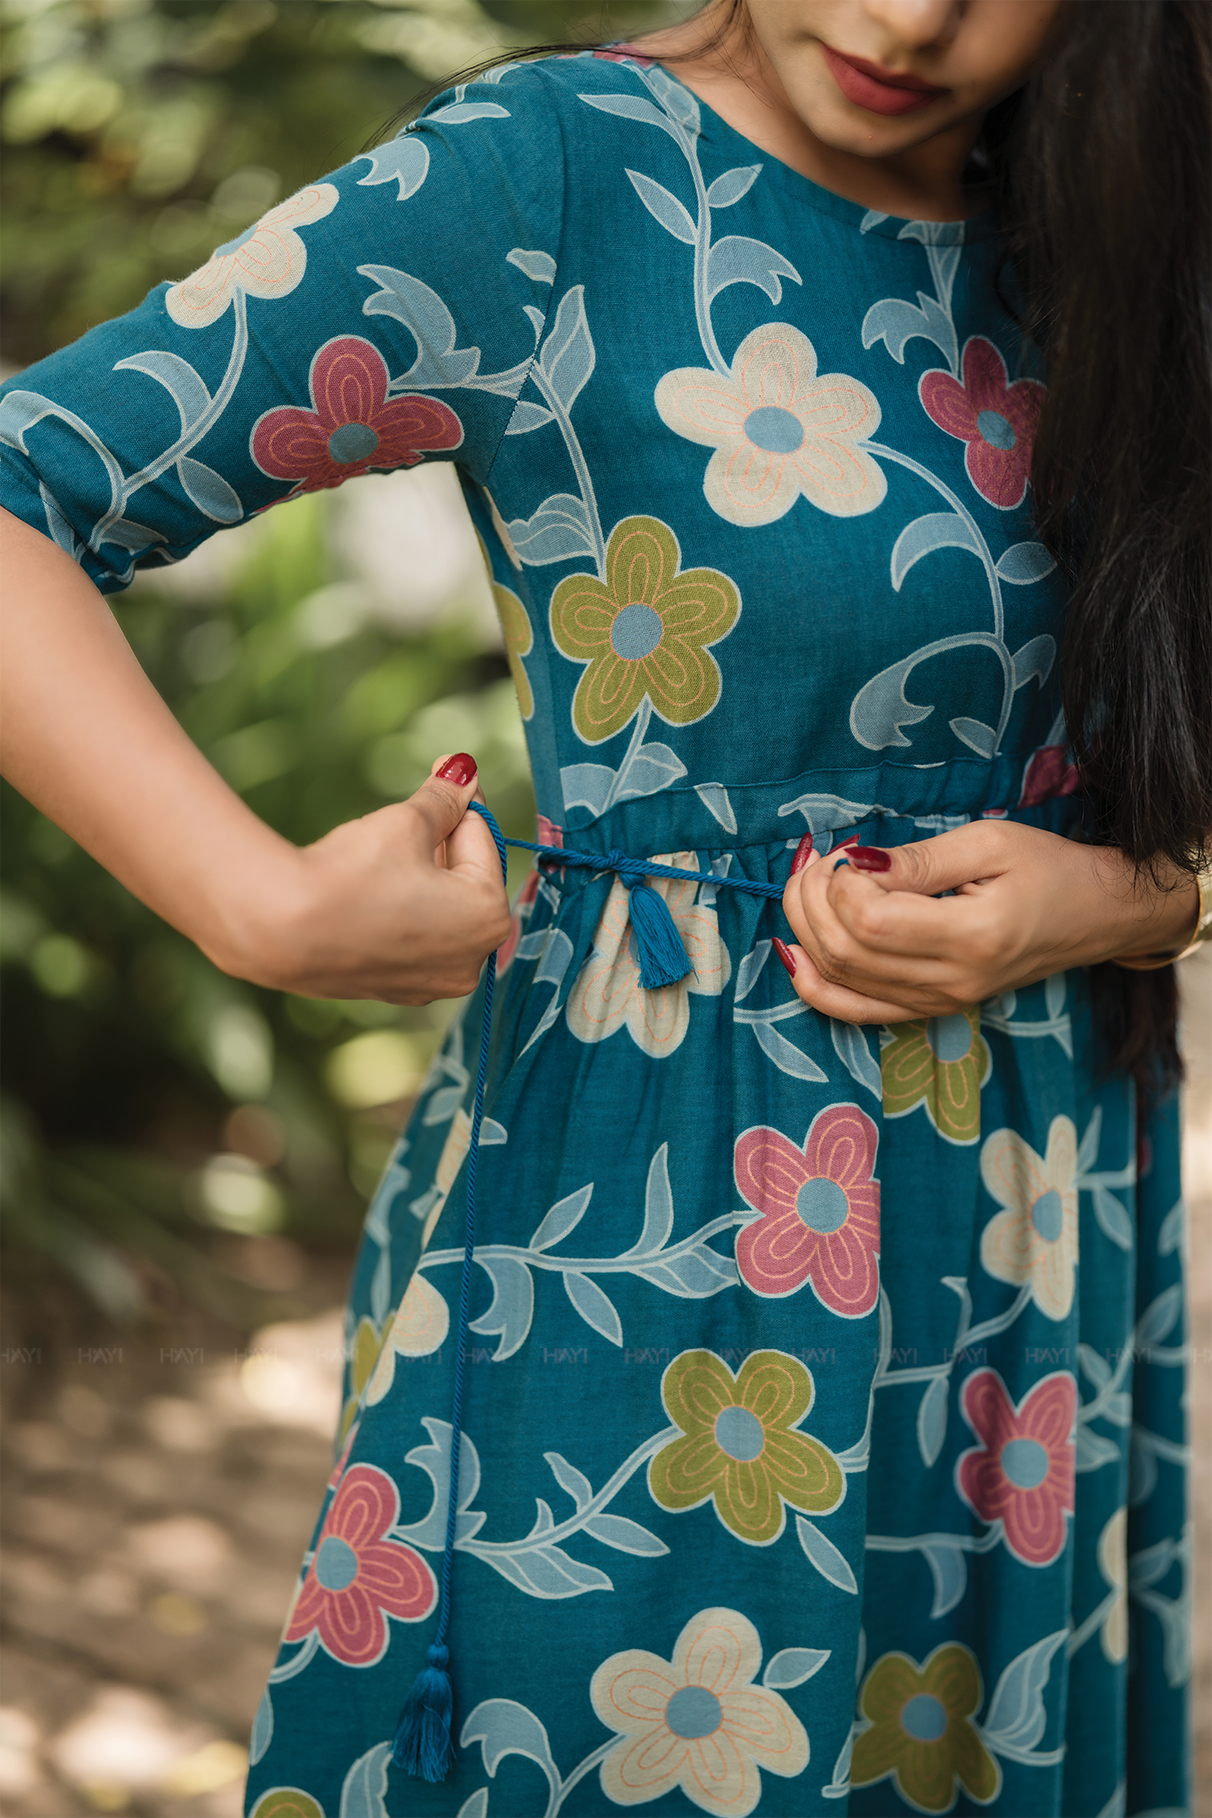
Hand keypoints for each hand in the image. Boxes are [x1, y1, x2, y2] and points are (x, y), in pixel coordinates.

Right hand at [220, 754, 512, 1004]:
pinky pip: (408, 938)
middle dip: (441, 839)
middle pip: (464, 879)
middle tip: (413, 806)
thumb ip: (443, 798)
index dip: (459, 800)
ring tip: (379, 851)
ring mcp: (430, 983)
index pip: (482, 838)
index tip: (444, 770)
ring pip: (436, 910)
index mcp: (488, 917)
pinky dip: (397, 910)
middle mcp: (470, 961)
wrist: (280, 931)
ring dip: (419, 874)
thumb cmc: (352, 873)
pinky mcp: (392, 991)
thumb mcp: (406, 822)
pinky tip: (365, 890)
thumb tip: (465, 769)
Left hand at [779, 821, 1199, 1024]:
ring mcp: (939, 1003)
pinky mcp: (930, 1009)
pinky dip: (815, 984)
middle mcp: (951, 982)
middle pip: (846, 951)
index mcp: (972, 937)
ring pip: (841, 979)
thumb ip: (918, 859)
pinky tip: (794, 951)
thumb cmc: (1048, 870)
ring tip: (809, 887)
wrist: (1094, 917)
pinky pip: (856, 1011)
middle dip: (812, 900)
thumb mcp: (990, 842)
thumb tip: (853, 863)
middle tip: (819, 861)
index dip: (840, 882)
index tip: (848, 850)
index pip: (870, 921)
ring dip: (806, 929)